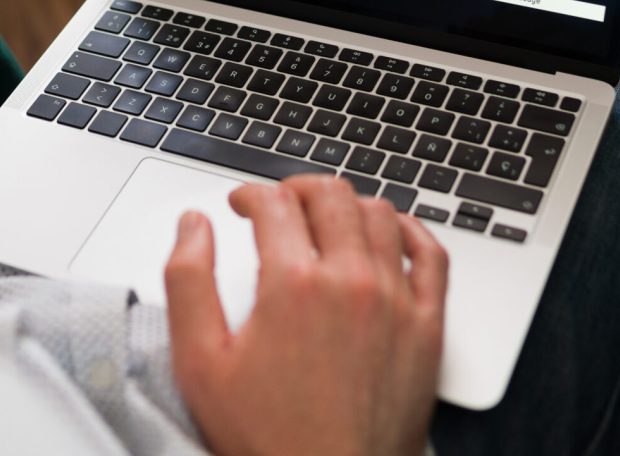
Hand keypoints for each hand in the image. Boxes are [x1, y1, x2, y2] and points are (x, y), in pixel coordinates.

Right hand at [165, 176, 447, 455]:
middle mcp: (349, 281)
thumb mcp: (199, 363)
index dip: (250, 194)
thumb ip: (187, 281)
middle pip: (329, 194)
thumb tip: (194, 224)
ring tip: (326, 220)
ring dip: (347, 205)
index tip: (242, 205)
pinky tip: (390, 234)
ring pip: (378, 213)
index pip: (274, 201)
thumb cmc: (267, 438)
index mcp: (293, 284)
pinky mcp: (428, 327)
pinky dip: (410, 231)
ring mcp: (396, 301)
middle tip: (281, 205)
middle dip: (297, 189)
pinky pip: (431, 254)